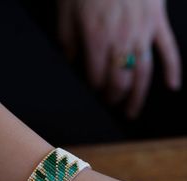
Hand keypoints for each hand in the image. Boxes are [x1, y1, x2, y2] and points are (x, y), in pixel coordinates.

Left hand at [58, 0, 180, 116]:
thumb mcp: (66, 9)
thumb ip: (67, 40)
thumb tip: (71, 61)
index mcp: (96, 37)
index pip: (97, 77)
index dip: (95, 89)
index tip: (93, 92)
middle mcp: (121, 39)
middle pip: (120, 81)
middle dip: (114, 98)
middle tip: (110, 104)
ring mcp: (142, 32)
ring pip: (143, 73)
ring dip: (138, 97)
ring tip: (132, 112)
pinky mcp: (158, 22)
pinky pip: (168, 50)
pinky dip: (172, 69)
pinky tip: (172, 86)